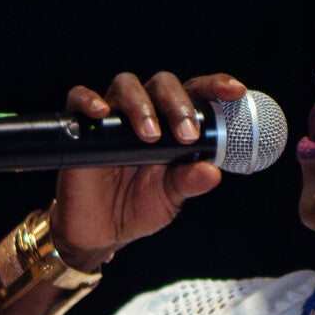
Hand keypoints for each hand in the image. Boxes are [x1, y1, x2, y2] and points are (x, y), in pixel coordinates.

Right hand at [48, 70, 236, 265]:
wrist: (99, 231)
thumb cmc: (138, 206)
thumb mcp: (170, 198)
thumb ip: (189, 182)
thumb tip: (213, 172)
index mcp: (172, 124)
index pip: (195, 94)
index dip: (215, 86)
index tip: (235, 91)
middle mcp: (145, 112)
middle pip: (162, 84)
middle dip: (178, 104)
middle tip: (186, 135)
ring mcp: (113, 117)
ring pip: (126, 85)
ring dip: (142, 105)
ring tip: (150, 136)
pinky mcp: (82, 126)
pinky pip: (80, 99)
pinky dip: (89, 99)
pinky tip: (101, 112)